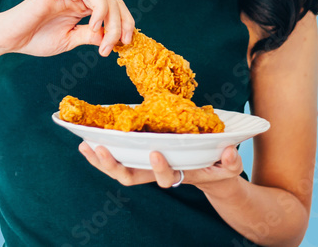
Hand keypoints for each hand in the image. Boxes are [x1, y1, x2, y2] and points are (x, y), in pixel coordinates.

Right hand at [0, 0, 134, 57]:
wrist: (9, 40)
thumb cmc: (35, 38)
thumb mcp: (70, 40)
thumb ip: (89, 36)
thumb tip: (111, 37)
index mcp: (84, 9)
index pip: (115, 6)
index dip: (126, 23)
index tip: (123, 45)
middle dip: (118, 23)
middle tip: (109, 45)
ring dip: (101, 9)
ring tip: (92, 28)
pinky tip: (62, 1)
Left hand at [78, 142, 243, 190]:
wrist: (210, 175)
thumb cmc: (219, 169)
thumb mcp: (230, 167)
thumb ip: (232, 161)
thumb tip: (230, 151)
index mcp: (179, 173)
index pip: (165, 177)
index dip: (159, 168)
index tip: (156, 152)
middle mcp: (157, 173)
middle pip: (131, 177)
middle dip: (114, 166)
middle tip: (102, 149)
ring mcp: (145, 166)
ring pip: (118, 170)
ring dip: (100, 160)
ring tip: (85, 145)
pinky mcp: (140, 157)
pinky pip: (117, 157)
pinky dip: (101, 151)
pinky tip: (86, 140)